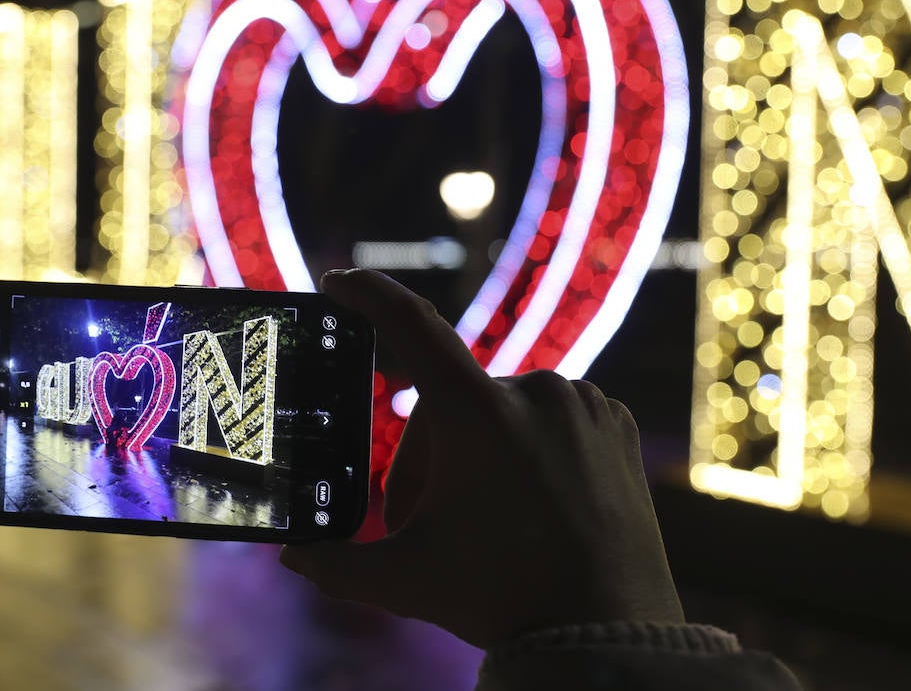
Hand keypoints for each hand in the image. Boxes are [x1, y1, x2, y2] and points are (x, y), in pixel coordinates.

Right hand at [280, 269, 682, 648]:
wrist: (607, 630)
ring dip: (482, 453)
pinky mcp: (617, 424)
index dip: (369, 297)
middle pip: (452, 406)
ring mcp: (583, 404)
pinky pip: (555, 420)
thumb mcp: (407, 582)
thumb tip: (292, 559)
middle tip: (424, 522)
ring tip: (486, 521)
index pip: (411, 327)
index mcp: (477, 412)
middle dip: (428, 459)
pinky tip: (537, 502)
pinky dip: (534, 451)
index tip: (341, 281)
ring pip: (505, 413)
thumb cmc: (502, 597)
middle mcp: (534, 390)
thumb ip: (337, 566)